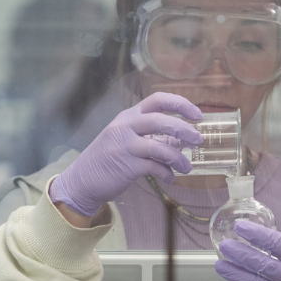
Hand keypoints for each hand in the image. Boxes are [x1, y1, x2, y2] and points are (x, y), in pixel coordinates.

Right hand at [50, 92, 202, 216]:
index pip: (157, 100)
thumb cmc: (109, 158)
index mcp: (128, 116)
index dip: (180, 103)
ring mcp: (125, 146)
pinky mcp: (126, 167)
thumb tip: (182, 138)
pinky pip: (155, 167)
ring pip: (161, 147)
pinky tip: (170, 179)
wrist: (82, 180)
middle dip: (184, 129)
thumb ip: (152, 135)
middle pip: (160, 120)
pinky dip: (167, 174)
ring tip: (187, 168)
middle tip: (198, 140)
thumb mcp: (127, 138)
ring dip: (179, 158)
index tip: (197, 114)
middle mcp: (126, 127)